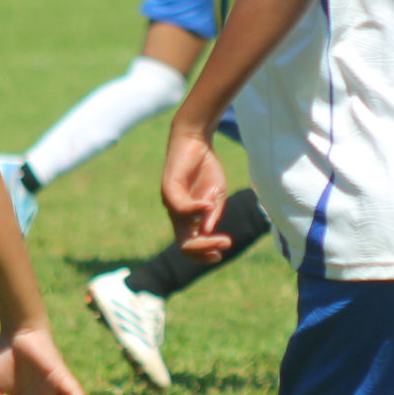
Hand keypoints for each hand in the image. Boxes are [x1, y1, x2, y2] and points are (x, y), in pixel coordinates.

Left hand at [162, 130, 230, 259]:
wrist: (196, 140)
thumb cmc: (206, 168)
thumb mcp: (216, 195)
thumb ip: (211, 214)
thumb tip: (206, 233)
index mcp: (188, 219)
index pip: (190, 246)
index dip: (204, 254)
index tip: (222, 252)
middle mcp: (176, 215)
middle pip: (184, 246)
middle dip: (205, 249)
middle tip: (225, 245)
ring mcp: (170, 203)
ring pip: (182, 232)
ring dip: (204, 237)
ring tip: (223, 233)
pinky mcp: (168, 189)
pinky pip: (181, 208)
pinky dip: (196, 209)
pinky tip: (208, 203)